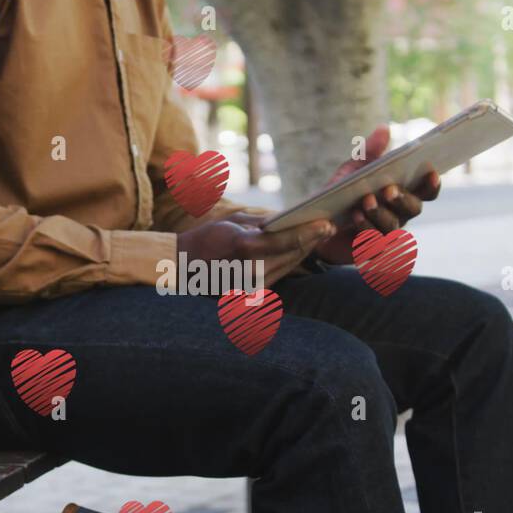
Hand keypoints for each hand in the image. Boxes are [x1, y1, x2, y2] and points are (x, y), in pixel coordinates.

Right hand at [177, 218, 335, 287]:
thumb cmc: (206, 239)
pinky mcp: (254, 293)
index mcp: (245, 248)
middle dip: (312, 239)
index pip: (287, 240)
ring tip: (320, 235)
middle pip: (293, 254)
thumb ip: (263, 222)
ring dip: (305, 250)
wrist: (182, 268)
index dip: (310, 231)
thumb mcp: (233, 222)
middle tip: (330, 226)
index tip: (327, 223)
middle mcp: (252, 270)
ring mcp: (253, 285)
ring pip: (289, 265)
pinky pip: (280, 273)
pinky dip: (291, 260)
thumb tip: (291, 219)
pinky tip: (302, 249)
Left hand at [314, 124, 440, 264]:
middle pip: (414, 208)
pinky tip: (355, 219)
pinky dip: (365, 230)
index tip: (431, 172)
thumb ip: (370, 152)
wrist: (317, 224)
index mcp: (402, 193)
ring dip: (380, 214)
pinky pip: (376, 244)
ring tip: (364, 202)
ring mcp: (387, 234)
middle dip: (402, 199)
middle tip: (388, 190)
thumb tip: (384, 128)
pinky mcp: (371, 250)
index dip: (432, 184)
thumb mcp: (353, 169)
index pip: (426, 190)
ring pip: (393, 226)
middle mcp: (400, 214)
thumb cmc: (343, 193)